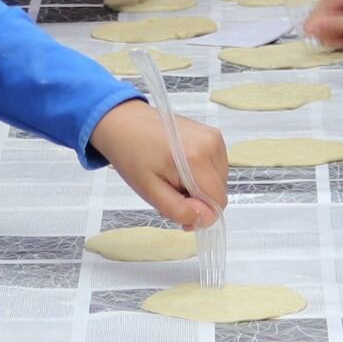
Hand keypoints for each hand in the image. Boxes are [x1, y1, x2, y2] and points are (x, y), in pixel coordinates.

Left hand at [92, 99, 227, 228]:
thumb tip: (208, 219)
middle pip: (218, 191)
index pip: (218, 201)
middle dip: (196, 200)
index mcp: (198, 158)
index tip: (175, 210)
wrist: (124, 122)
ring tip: (170, 180)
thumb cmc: (132, 156)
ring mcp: (214, 137)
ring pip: (217, 181)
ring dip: (197, 188)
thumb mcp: (150, 191)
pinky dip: (199, 175)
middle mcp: (212, 144)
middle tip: (167, 193)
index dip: (199, 213)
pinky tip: (178, 169)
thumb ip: (180, 210)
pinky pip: (214, 167)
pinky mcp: (212, 135)